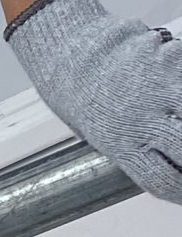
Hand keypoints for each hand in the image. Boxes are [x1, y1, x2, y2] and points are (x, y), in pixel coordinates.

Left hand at [6, 0, 181, 201]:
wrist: (67, 44)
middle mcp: (140, 118)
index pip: (163, 181)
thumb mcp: (97, 133)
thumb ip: (133, 151)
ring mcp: (159, 87)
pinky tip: (177, 94)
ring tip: (178, 122)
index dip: (181, 192)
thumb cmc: (78, 92)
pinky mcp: (172, 58)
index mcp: (117, 143)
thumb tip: (168, 165)